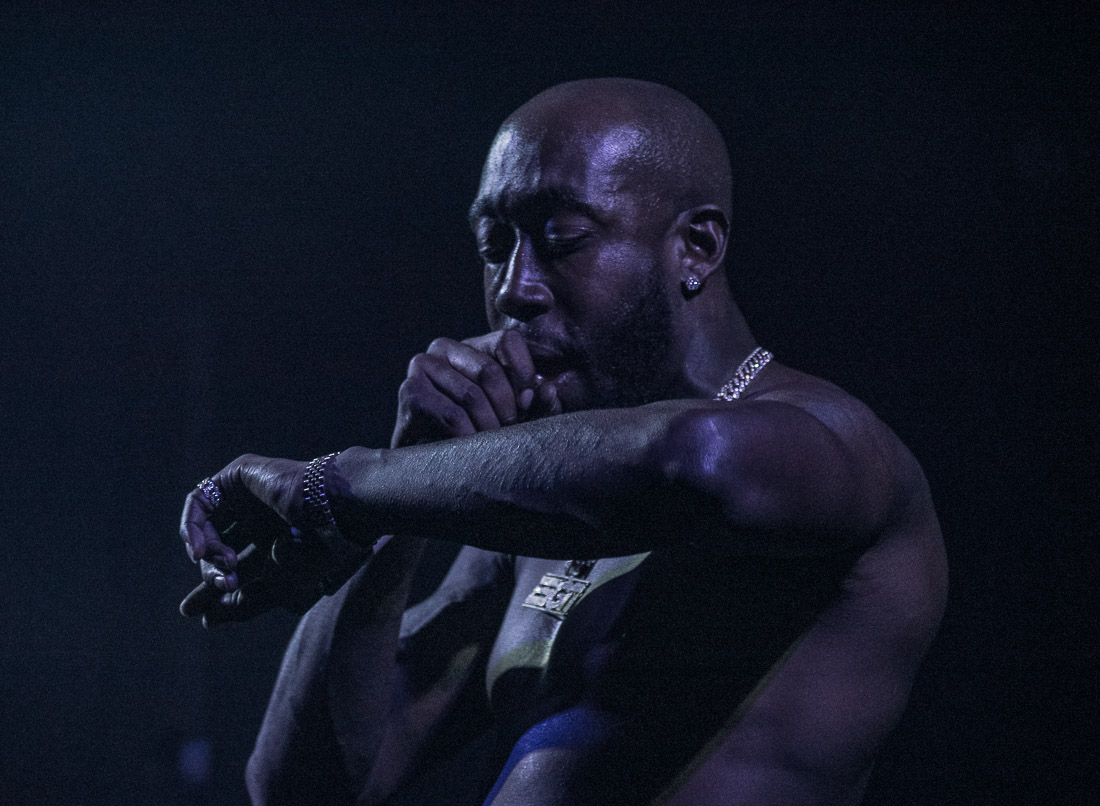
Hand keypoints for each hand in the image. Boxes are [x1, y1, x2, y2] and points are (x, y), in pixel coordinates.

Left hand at [178, 455, 365, 626]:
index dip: (214, 591)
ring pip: (206, 528)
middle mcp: (259, 518)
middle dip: (211, 574)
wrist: (330, 513)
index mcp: (275, 542)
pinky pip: (200, 501)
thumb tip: (207, 620)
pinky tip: (201, 550)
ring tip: (222, 566)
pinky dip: (192, 527)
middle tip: (221, 586)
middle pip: (218, 551)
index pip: (236, 569)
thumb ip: (244, 604)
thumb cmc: (315, 552)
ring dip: (206, 554)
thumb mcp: (278, 589)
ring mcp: (248, 496)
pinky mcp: (238, 474)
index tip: (199, 615)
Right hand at [390, 329, 561, 447]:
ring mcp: (422, 365)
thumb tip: (546, 390)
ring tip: (490, 447)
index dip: (523, 375)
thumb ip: (538, 403)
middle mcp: (445, 348)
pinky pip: (451, 414)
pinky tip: (469, 450)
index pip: (507, 341)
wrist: (431, 464)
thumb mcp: (517, 416)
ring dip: (488, 428)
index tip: (526, 407)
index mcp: (474, 346)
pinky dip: (468, 437)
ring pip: (471, 395)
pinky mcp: (410, 391)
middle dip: (506, 409)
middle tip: (509, 435)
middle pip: (489, 370)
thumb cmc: (480, 436)